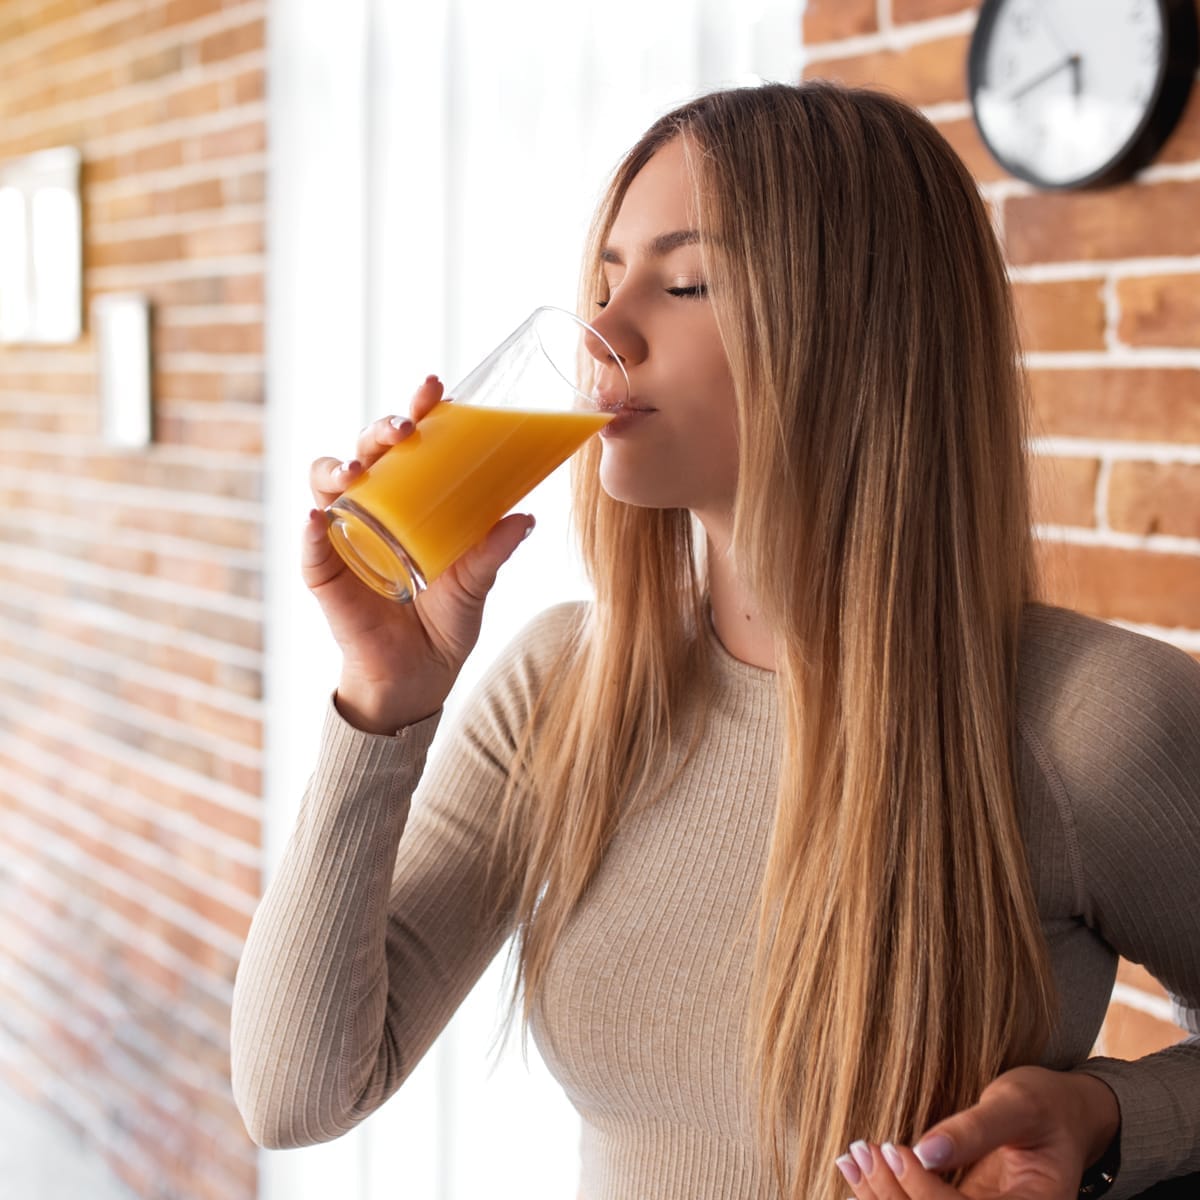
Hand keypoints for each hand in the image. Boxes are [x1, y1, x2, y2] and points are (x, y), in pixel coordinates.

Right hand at [304, 375, 534, 732]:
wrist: (418, 677)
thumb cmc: (445, 622)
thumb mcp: (475, 585)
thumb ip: (493, 552)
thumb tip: (526, 517)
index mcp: (412, 500)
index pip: (410, 445)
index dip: (418, 411)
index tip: (435, 388)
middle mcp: (374, 508)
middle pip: (366, 452)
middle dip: (379, 430)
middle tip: (404, 431)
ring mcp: (345, 536)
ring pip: (327, 483)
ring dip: (337, 469)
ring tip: (356, 472)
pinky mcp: (324, 573)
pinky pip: (310, 546)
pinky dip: (309, 530)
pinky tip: (316, 519)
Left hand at [835, 1066, 1118, 1199]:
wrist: (1061, 1113)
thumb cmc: (1044, 1103)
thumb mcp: (1017, 1105)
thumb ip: (976, 1129)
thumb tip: (924, 1150)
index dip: (923, 1190)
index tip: (892, 1148)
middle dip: (892, 1198)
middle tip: (859, 1152)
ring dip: (880, 1198)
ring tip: (850, 1160)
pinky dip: (886, 1192)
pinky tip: (857, 1169)